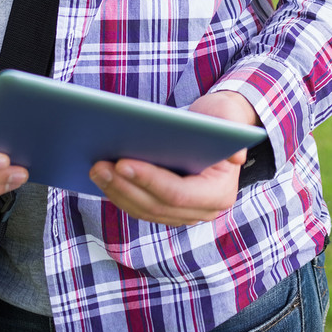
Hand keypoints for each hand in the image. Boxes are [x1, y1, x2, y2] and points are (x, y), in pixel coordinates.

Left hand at [89, 90, 259, 225]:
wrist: (216, 128)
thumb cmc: (220, 118)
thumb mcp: (228, 117)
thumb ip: (233, 130)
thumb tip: (236, 157)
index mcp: (219, 193)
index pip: (178, 194)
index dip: (149, 181)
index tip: (122, 163)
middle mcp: (202, 211)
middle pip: (156, 206)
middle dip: (124, 187)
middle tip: (99, 165)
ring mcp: (183, 214)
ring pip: (144, 210)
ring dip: (116, 192)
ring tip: (95, 168)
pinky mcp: (166, 209)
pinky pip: (139, 206)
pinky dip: (119, 193)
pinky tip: (102, 176)